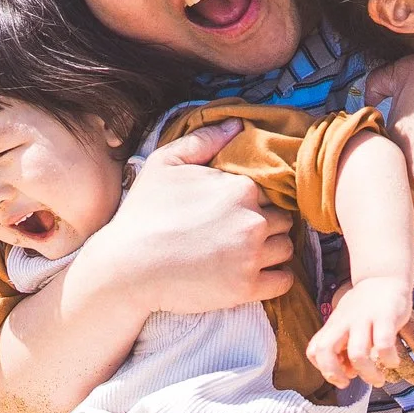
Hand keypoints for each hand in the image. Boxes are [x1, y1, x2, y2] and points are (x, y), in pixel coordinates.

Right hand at [74, 118, 293, 316]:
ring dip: (272, 251)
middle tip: (237, 235)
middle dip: (266, 225)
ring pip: (286, 248)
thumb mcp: (165, 164)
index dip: (255, 202)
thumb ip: (204, 140)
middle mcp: (253, 220)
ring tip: (243, 254)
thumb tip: (237, 124)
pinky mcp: (246, 288)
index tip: (234, 213)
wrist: (127, 267)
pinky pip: (284, 281)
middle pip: (283, 220)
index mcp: (240, 187)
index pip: (270, 192)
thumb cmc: (143, 214)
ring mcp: (251, 255)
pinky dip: (276, 278)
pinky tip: (255, 274)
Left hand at [308, 276, 413, 389]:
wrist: (384, 277)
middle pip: (325, 350)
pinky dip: (388, 360)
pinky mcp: (386, 317)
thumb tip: (348, 372)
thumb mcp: (345, 322)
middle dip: (333, 374)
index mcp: (333, 326)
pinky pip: (384, 344)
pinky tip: (393, 361)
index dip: (323, 368)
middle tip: (349, 382)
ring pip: (357, 353)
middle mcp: (344, 322)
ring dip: (367, 373)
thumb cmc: (365, 306)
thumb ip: (342, 345)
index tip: (340, 375)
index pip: (314, 350)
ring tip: (378, 379)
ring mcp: (364, 319)